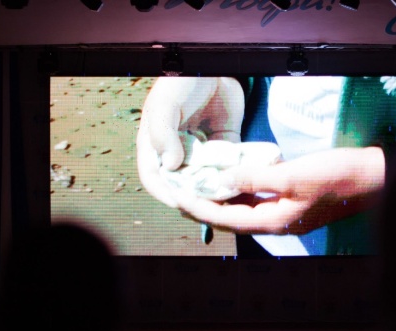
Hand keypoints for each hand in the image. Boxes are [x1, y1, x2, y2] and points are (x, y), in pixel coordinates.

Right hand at [136, 77, 244, 206]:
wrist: (214, 63)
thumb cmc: (181, 80)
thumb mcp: (165, 104)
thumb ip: (162, 133)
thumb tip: (170, 165)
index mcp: (156, 143)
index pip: (154, 176)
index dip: (164, 192)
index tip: (180, 202)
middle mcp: (178, 150)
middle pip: (182, 182)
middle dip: (194, 195)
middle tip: (209, 202)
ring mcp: (201, 148)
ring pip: (207, 177)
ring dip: (216, 187)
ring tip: (227, 193)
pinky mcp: (224, 143)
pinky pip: (228, 163)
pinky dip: (234, 171)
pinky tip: (241, 176)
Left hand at [171, 146, 385, 234]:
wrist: (370, 179)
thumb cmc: (335, 177)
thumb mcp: (293, 175)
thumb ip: (256, 177)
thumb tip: (225, 178)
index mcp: (273, 222)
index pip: (227, 219)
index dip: (200, 209)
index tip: (178, 199)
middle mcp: (275, 222)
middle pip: (231, 218)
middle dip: (205, 208)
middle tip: (181, 195)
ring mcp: (284, 214)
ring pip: (244, 209)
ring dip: (221, 200)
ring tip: (199, 189)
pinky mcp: (290, 203)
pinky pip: (257, 200)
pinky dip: (240, 191)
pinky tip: (231, 181)